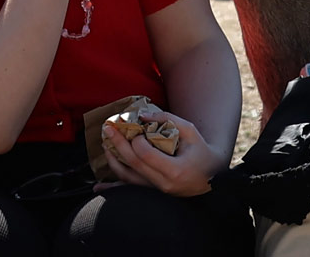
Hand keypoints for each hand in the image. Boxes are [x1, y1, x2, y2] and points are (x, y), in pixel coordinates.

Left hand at [96, 110, 224, 196]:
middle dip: (118, 144)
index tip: (134, 128)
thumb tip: (142, 115)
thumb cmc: (201, 152)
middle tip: (108, 128)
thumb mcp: (190, 131)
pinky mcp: (152, 194)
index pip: (146, 155)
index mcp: (175, 170)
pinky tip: (98, 187)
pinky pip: (129, 191)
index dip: (136, 140)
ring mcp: (157, 192)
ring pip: (128, 179)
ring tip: (105, 145)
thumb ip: (167, 120)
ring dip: (113, 161)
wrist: (212, 179)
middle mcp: (164, 184)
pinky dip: (112, 188)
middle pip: (134, 164)